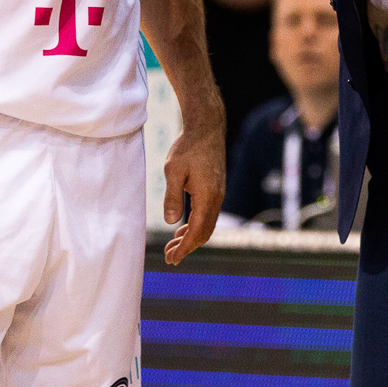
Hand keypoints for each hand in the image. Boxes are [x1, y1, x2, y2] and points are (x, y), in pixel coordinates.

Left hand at [162, 115, 225, 266]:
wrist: (207, 127)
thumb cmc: (187, 147)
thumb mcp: (173, 171)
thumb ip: (172, 197)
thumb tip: (171, 222)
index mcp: (208, 197)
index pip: (197, 231)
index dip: (185, 248)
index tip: (172, 259)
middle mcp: (217, 198)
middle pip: (204, 232)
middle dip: (187, 247)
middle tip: (169, 258)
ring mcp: (218, 193)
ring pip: (207, 224)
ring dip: (191, 237)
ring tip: (173, 246)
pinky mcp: (216, 188)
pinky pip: (208, 214)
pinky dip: (195, 225)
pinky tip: (182, 227)